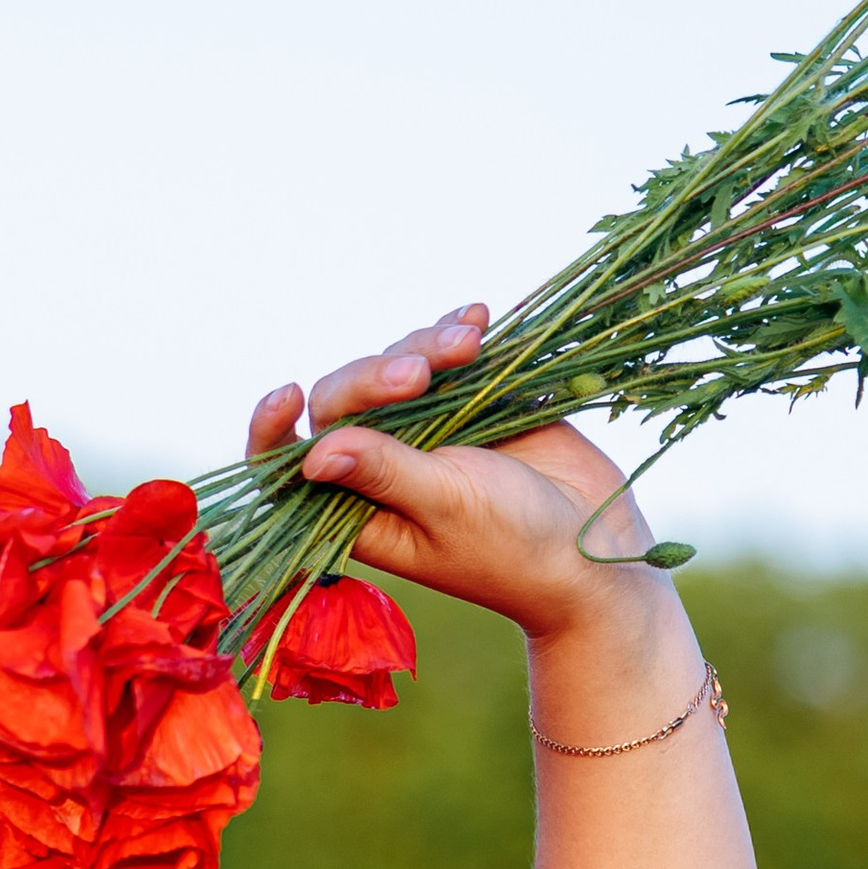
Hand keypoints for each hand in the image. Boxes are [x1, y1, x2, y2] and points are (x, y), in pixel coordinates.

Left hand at [246, 307, 673, 648]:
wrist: (593, 546)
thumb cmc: (514, 548)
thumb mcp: (446, 507)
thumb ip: (385, 472)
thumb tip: (312, 452)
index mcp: (358, 508)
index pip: (289, 467)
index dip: (274, 431)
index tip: (287, 395)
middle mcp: (383, 467)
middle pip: (343, 399)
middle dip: (376, 375)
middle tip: (421, 375)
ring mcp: (427, 431)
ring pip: (395, 365)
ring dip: (427, 345)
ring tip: (471, 344)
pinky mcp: (471, 403)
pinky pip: (445, 356)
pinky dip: (456, 332)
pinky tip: (479, 320)